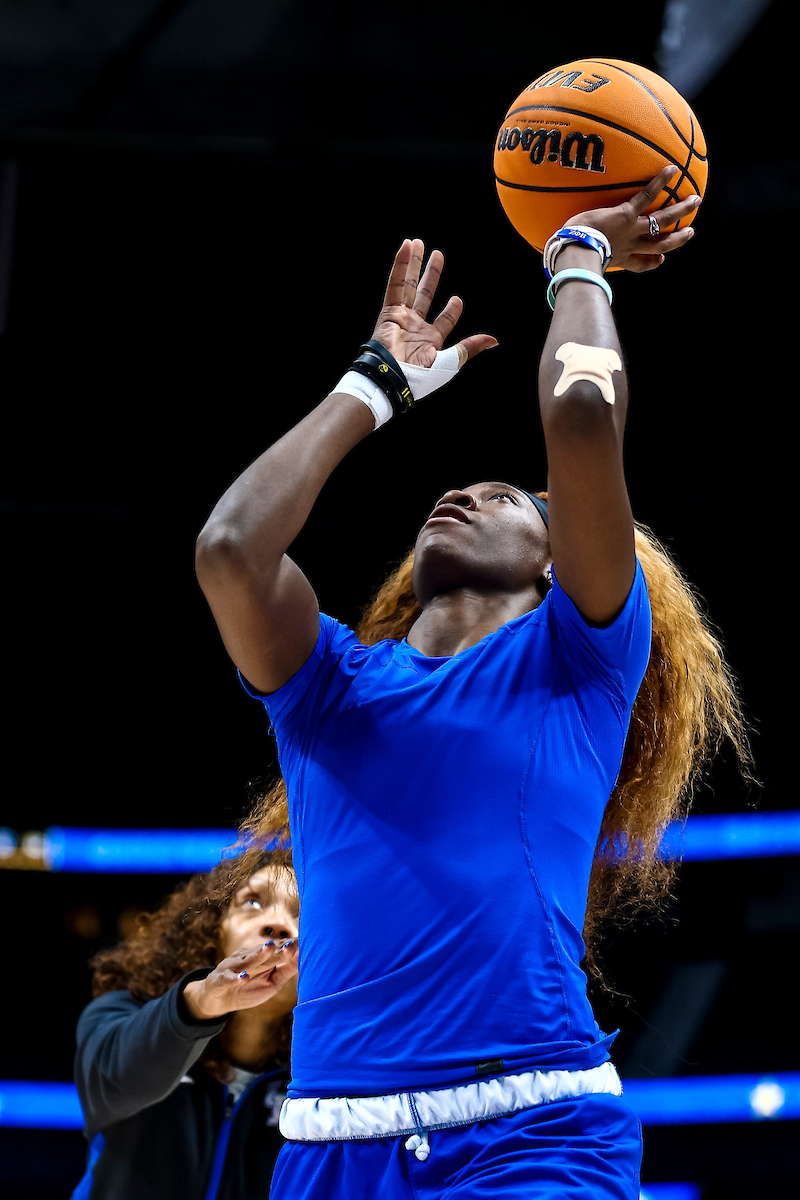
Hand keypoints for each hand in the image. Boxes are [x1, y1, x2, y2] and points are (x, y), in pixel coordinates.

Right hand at [182, 940, 297, 1020]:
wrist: (217, 999)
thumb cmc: (248, 989)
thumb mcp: (270, 982)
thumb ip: (285, 970)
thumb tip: (303, 958)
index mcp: (260, 958)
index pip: (276, 951)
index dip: (288, 948)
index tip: (303, 943)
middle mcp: (247, 958)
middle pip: (264, 954)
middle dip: (278, 949)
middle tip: (292, 943)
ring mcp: (232, 967)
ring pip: (247, 960)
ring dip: (259, 954)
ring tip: (270, 947)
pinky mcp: (219, 980)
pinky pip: (228, 978)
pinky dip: (235, 978)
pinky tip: (243, 977)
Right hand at [370, 238, 497, 366]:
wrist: (394, 378)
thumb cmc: (420, 377)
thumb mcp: (451, 362)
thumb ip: (469, 348)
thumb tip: (493, 340)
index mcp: (431, 340)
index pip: (444, 320)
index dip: (452, 310)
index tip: (457, 300)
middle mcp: (416, 326)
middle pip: (425, 294)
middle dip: (431, 275)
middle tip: (437, 255)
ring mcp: (402, 317)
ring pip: (409, 285)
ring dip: (414, 263)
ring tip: (418, 243)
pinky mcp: (389, 311)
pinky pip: (395, 284)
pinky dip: (400, 265)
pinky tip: (406, 248)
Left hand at [568, 166, 700, 272]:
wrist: (577, 253)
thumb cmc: (571, 257)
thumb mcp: (577, 259)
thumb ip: (576, 257)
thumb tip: (557, 258)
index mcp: (619, 259)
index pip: (639, 264)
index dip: (652, 262)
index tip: (660, 260)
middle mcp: (629, 246)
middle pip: (660, 244)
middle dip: (677, 239)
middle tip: (691, 232)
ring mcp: (631, 230)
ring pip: (663, 221)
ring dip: (680, 210)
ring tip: (695, 200)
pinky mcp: (626, 214)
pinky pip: (647, 197)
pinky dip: (660, 183)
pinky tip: (672, 169)